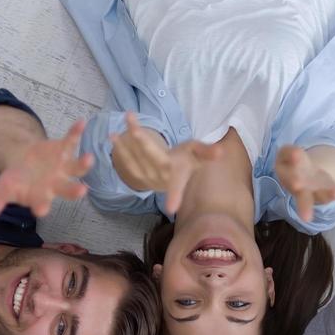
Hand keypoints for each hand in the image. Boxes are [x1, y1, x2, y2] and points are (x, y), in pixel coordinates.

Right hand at [0, 120, 92, 219]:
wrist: (24, 162)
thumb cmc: (16, 180)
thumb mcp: (3, 189)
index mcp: (39, 197)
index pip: (40, 203)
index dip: (41, 206)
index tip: (40, 210)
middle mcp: (56, 185)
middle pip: (66, 189)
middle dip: (73, 191)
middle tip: (82, 191)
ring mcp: (63, 168)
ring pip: (76, 168)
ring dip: (83, 164)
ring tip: (90, 158)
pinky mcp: (64, 151)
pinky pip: (71, 141)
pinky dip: (76, 133)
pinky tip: (82, 123)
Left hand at [110, 112, 224, 213]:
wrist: (170, 172)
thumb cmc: (186, 159)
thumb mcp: (198, 153)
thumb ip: (207, 153)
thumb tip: (221, 152)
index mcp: (177, 175)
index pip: (177, 187)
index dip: (175, 197)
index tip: (171, 209)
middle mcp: (161, 178)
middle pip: (150, 158)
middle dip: (141, 141)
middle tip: (133, 125)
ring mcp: (147, 178)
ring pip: (135, 159)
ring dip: (125, 142)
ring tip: (119, 126)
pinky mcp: (137, 176)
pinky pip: (127, 162)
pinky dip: (119, 149)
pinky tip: (113, 136)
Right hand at [273, 145, 334, 221]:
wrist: (299, 172)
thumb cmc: (290, 163)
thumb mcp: (284, 153)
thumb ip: (288, 153)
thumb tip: (296, 154)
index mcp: (290, 181)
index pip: (290, 179)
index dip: (293, 176)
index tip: (296, 175)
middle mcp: (304, 191)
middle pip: (304, 200)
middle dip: (305, 208)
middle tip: (306, 217)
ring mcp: (320, 192)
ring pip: (325, 197)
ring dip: (331, 195)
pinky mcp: (334, 190)